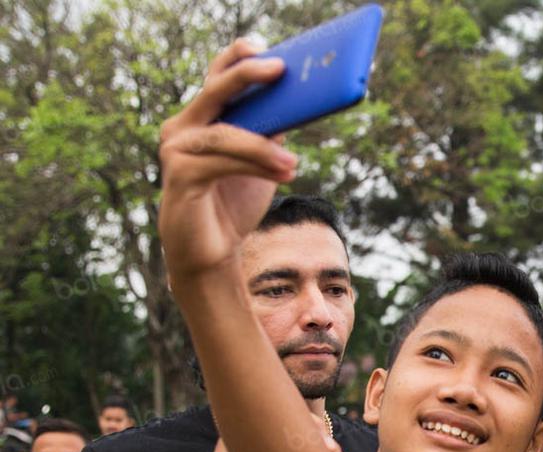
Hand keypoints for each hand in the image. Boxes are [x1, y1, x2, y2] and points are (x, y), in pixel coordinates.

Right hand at [157, 38, 297, 280]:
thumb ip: (269, 132)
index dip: (238, 57)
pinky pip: (222, 162)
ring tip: (293, 161)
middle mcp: (182, 126)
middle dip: (248, 75)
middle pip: (216, 90)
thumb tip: (301, 102)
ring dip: (264, 147)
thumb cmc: (233, 201)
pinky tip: (284, 172)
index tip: (262, 45)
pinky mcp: (179, 175)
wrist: (211, 250)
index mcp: (202, 117)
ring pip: (226, 133)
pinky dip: (257, 165)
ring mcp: (176, 149)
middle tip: (280, 68)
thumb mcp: (260, 161)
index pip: (218, 76)